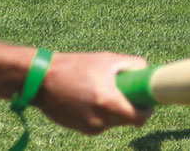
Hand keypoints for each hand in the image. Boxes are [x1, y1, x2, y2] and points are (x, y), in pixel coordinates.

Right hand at [35, 51, 151, 134]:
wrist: (41, 80)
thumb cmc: (74, 66)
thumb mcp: (105, 59)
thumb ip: (130, 64)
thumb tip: (146, 69)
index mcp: (108, 102)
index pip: (139, 118)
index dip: (147, 111)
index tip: (147, 102)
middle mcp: (101, 120)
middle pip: (127, 120)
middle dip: (130, 107)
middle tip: (126, 91)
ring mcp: (90, 127)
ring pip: (113, 122)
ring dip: (114, 110)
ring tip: (102, 90)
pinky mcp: (81, 130)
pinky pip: (100, 123)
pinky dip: (101, 113)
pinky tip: (90, 97)